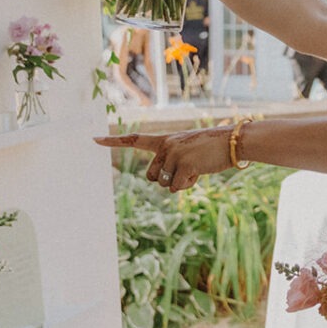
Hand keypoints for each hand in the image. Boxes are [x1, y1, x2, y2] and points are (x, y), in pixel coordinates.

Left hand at [94, 127, 230, 190]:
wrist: (232, 141)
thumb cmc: (212, 148)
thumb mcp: (188, 150)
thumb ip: (172, 161)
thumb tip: (165, 183)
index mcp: (164, 140)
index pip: (134, 139)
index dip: (113, 141)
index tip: (93, 139)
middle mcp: (165, 146)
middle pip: (152, 176)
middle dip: (167, 179)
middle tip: (187, 168)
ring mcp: (173, 154)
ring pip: (164, 184)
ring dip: (180, 183)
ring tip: (196, 167)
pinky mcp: (183, 165)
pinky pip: (177, 188)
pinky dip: (189, 185)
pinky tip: (200, 171)